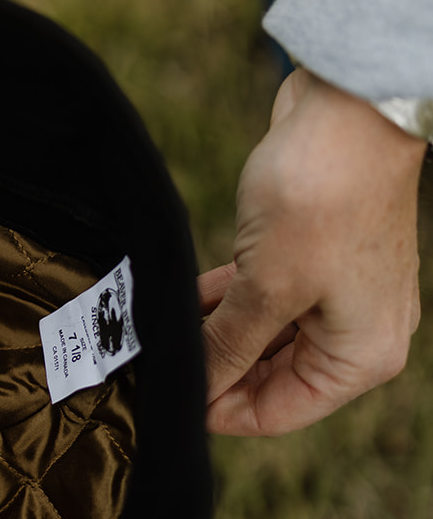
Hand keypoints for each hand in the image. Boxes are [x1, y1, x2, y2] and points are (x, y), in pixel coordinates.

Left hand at [198, 68, 426, 435]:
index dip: (219, 410)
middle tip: (155, 359)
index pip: (279, 413)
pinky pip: (266, 295)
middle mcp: (359, 332)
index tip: (166, 398)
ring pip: (265, 334)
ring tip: (163, 329)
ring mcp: (340, 292)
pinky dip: (229, 300)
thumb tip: (195, 388)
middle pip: (272, 376)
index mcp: (362, 356)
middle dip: (216, 368)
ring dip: (216, 332)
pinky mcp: (317, 255)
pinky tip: (185, 299)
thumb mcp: (265, 288)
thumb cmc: (321, 197)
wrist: (349, 105)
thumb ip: (227, 347)